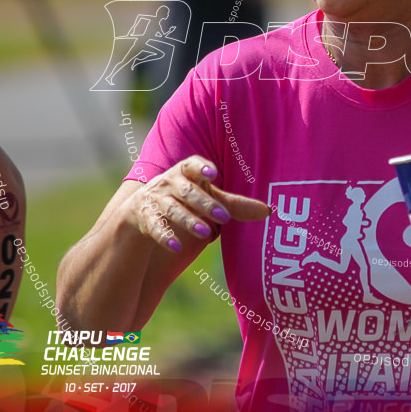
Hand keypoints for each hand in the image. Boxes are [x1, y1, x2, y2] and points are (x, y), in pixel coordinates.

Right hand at [127, 156, 270, 252]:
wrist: (141, 212)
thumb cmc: (184, 200)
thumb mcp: (208, 199)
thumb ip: (235, 205)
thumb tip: (269, 211)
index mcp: (185, 172)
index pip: (191, 164)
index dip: (201, 167)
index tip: (212, 173)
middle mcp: (168, 183)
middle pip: (187, 191)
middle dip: (205, 203)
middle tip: (224, 216)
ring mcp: (155, 200)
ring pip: (171, 209)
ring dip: (188, 220)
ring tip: (206, 232)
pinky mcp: (144, 218)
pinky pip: (155, 227)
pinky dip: (166, 237)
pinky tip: (176, 247)